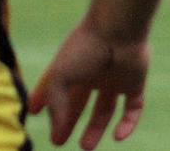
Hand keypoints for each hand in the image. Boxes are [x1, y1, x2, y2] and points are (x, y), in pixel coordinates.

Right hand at [27, 24, 148, 148]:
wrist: (118, 30)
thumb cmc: (85, 48)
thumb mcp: (60, 77)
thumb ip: (55, 105)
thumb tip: (56, 132)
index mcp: (73, 66)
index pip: (56, 87)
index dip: (44, 100)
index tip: (34, 112)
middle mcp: (93, 73)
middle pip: (79, 103)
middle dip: (69, 121)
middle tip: (59, 141)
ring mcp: (115, 78)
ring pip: (106, 109)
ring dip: (96, 129)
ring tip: (86, 147)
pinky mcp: (135, 83)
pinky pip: (133, 108)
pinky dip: (128, 124)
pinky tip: (118, 136)